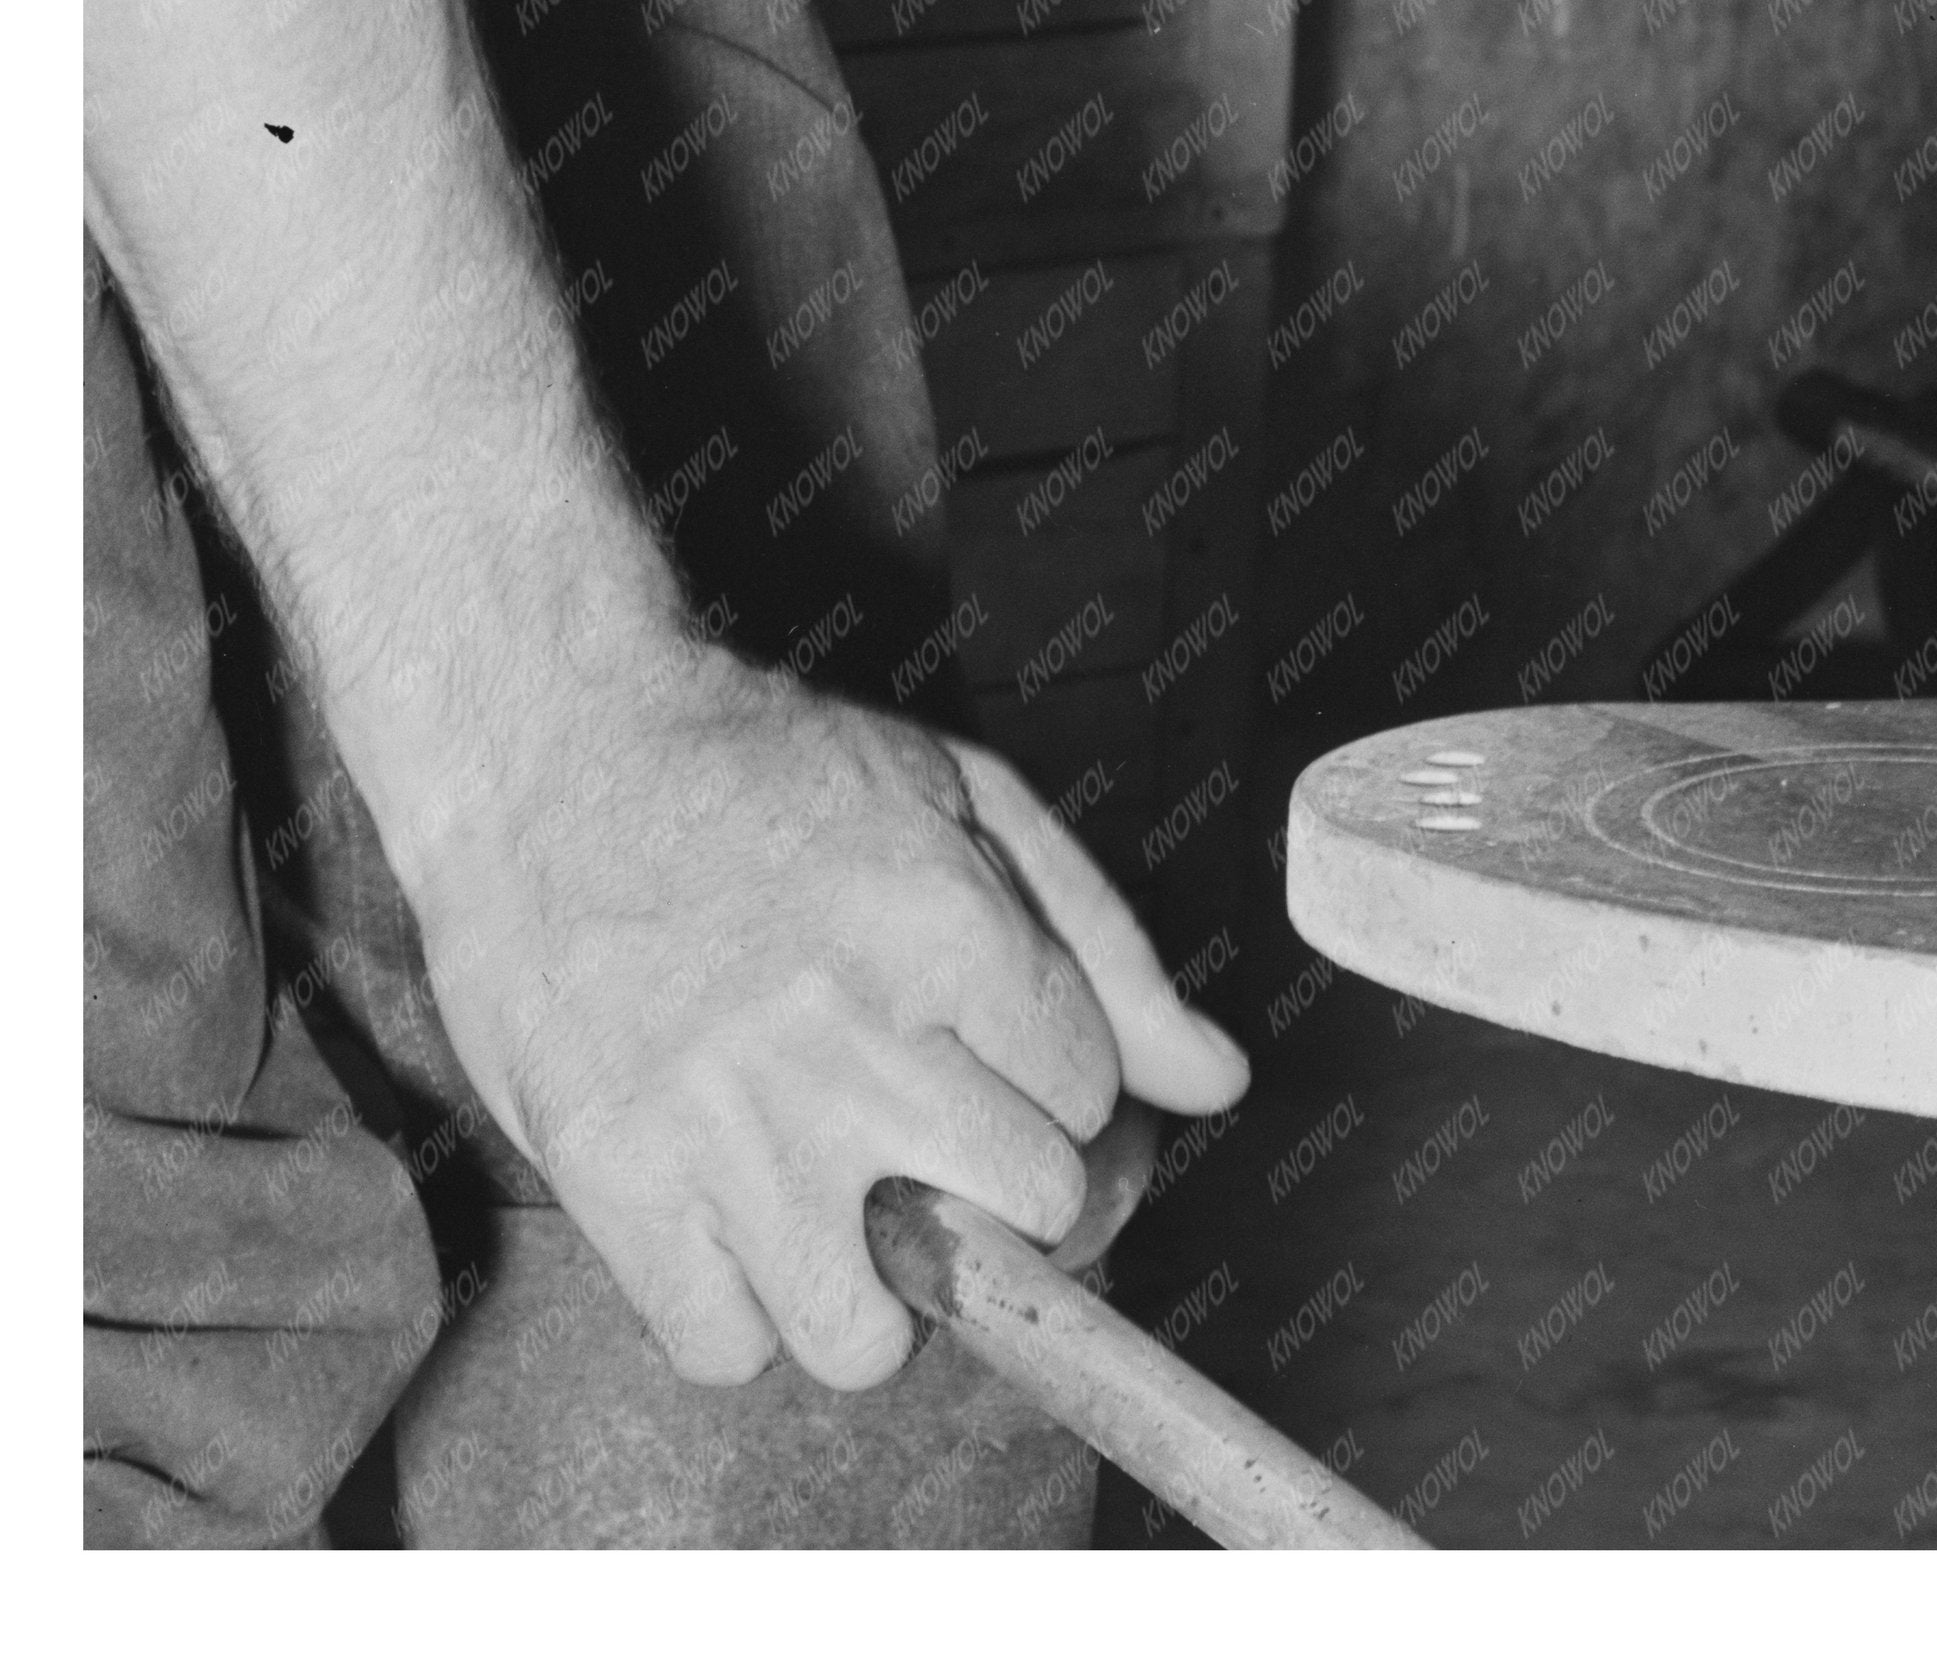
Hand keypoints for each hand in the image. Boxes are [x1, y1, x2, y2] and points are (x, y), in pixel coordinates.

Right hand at [410, 649, 1249, 1387]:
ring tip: (836, 1211)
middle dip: (999, 1183)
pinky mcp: (618, 1181)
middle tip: (932, 1139)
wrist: (557, 747)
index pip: (1092, 1098)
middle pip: (1025, 1213)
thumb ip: (1100, 947)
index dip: (1054, 1084)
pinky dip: (738, 1317)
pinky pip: (725, 1351)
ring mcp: (729, 1126)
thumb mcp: (964, 800)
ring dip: (873, 1294)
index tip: (995, 1058)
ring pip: (870, 1338)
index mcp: (946, 927)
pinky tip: (736, 1227)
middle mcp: (850, 1040)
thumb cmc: (772, 770)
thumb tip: (1218, 1083)